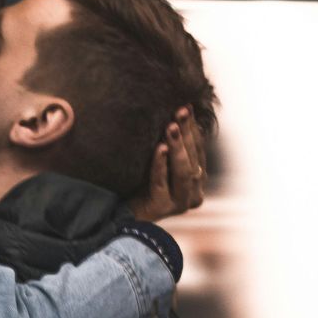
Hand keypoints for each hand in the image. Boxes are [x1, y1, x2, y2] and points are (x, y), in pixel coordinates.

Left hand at [128, 106, 206, 221]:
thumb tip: (174, 109)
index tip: (186, 105)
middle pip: (192, 158)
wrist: (119, 213)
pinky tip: (159, 148)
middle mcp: (194, 192)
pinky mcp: (162, 209)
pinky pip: (161, 183)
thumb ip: (168, 143)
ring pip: (183, 172)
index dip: (193, 128)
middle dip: (186, 133)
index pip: (198, 149)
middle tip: (181, 111)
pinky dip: (160, 165)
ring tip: (171, 127)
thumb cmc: (139, 181)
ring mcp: (180, 203)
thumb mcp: (158, 159)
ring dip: (177, 147)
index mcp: (197, 179)